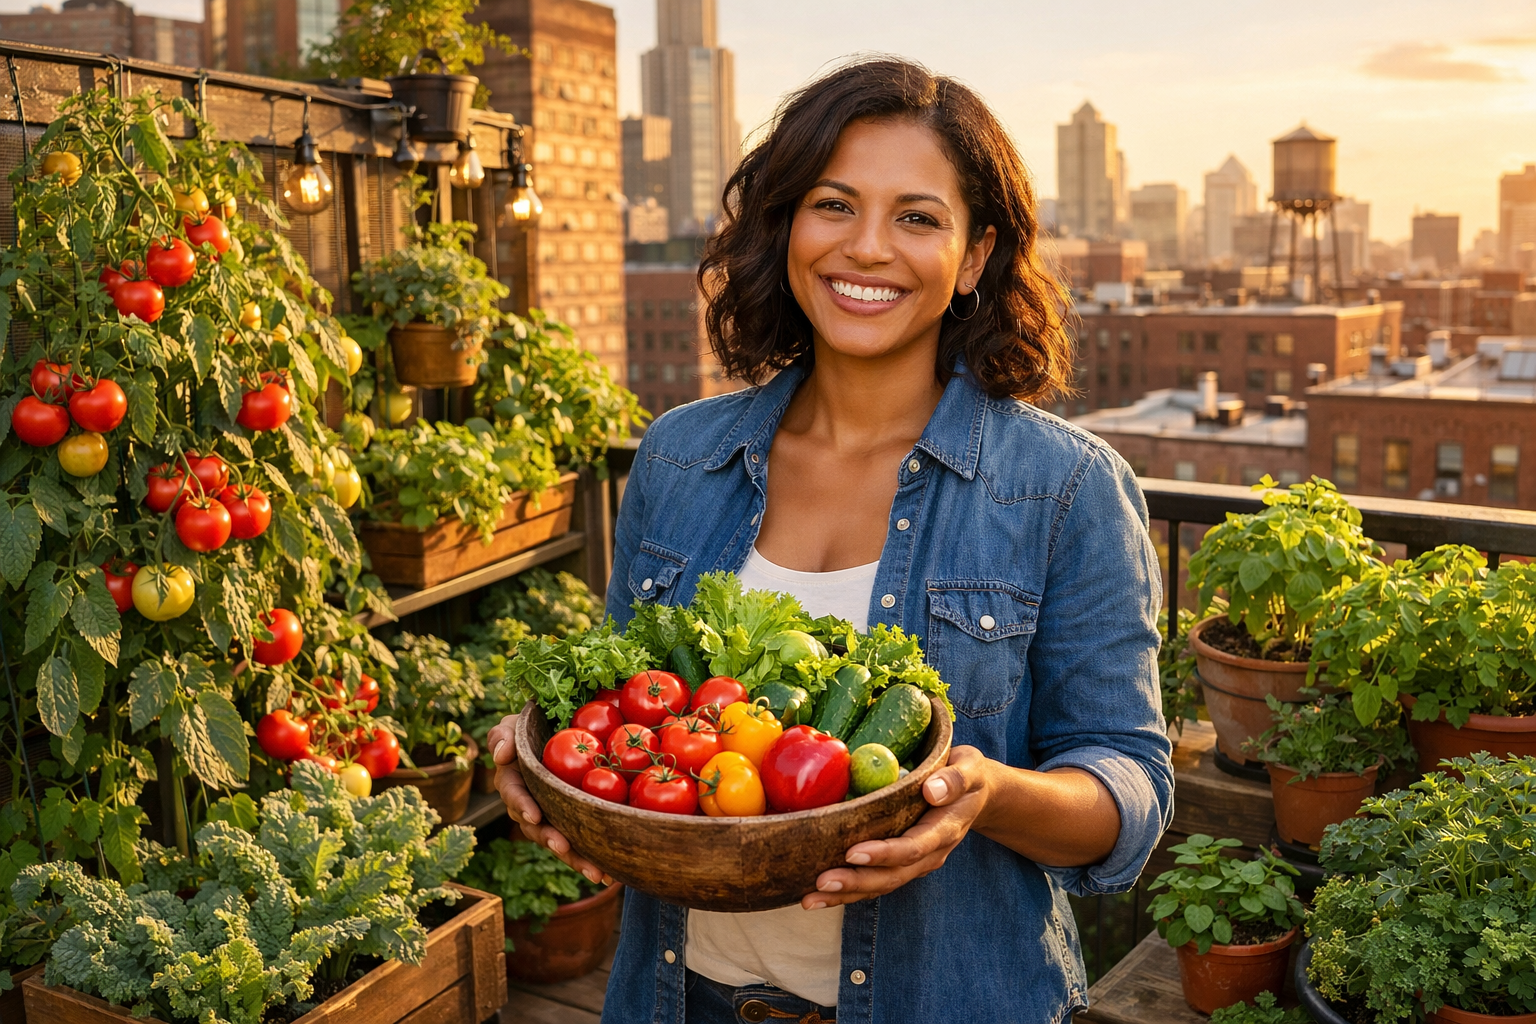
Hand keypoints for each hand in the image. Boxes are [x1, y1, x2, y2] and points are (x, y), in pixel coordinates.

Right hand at [487, 713, 610, 884]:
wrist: (560, 732)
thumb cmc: (534, 726)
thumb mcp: (515, 724)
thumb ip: (503, 736)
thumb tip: (501, 756)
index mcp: (514, 782)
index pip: (514, 795)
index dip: (521, 805)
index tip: (534, 815)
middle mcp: (530, 805)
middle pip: (537, 828)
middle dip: (551, 840)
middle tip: (564, 848)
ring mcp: (552, 816)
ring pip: (560, 842)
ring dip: (575, 859)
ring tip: (595, 872)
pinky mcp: (572, 823)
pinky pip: (580, 844)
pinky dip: (592, 859)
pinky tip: (610, 875)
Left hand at [802, 744, 991, 909]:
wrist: (976, 795)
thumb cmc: (967, 775)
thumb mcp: (969, 768)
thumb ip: (955, 779)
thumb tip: (932, 790)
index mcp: (944, 830)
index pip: (912, 847)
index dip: (884, 854)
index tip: (853, 852)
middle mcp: (930, 853)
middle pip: (892, 876)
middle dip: (856, 882)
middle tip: (822, 883)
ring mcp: (916, 862)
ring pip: (881, 885)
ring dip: (846, 894)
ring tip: (810, 898)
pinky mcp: (902, 863)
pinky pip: (875, 881)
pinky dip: (848, 891)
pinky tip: (817, 894)